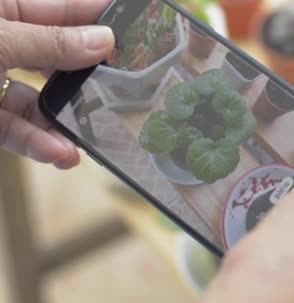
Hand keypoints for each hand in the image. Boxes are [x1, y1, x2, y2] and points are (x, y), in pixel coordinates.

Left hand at [0, 0, 113, 168]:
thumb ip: (49, 42)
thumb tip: (103, 40)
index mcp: (2, 8)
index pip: (61, 7)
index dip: (97, 16)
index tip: (136, 25)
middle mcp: (2, 42)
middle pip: (57, 58)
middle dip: (87, 77)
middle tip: (124, 86)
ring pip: (38, 99)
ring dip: (62, 122)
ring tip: (88, 137)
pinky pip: (15, 128)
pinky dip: (36, 142)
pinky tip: (59, 152)